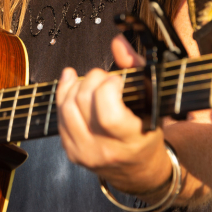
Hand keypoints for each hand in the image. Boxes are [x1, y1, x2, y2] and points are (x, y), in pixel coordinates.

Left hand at [55, 35, 173, 197]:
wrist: (139, 170)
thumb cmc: (147, 132)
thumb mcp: (152, 101)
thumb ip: (136, 67)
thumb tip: (117, 42)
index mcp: (131, 141)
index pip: (109, 114)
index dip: (109, 89)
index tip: (117, 81)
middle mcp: (105, 150)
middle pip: (83, 103)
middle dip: (92, 79)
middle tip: (104, 77)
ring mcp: (84, 153)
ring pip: (66, 108)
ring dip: (76, 85)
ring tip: (91, 80)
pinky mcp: (71, 151)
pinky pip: (59, 117)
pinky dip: (64, 94)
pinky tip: (72, 81)